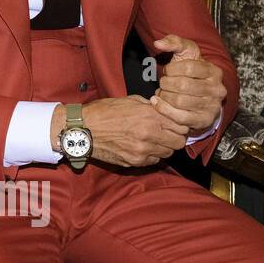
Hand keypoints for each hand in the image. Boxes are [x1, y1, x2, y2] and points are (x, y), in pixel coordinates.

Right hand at [62, 96, 188, 166]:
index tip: (173, 123)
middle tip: (166, 133)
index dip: (179, 125)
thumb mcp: (128, 100)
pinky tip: (141, 147)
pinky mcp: (134, 161)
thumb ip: (149, 106)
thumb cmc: (102, 112)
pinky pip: (153, 161)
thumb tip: (161, 109)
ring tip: (152, 140)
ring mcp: (142, 150)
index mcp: (150, 116)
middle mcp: (150, 135)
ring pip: (168, 153)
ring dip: (163, 147)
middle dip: (175, 137)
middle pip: (179, 143)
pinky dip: (151, 155)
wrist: (82, 129)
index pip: (181, 126)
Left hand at [151, 34, 226, 135]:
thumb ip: (174, 42)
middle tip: (163, 83)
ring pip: (180, 101)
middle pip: (183, 86)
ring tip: (163, 93)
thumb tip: (158, 43)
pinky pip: (180, 117)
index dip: (172, 69)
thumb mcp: (185, 53)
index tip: (167, 70)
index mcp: (214, 71)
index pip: (189, 67)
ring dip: (164, 96)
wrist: (199, 95)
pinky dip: (164, 110)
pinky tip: (157, 102)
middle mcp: (217, 89)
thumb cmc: (189, 71)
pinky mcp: (204, 120)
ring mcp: (212, 106)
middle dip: (166, 84)